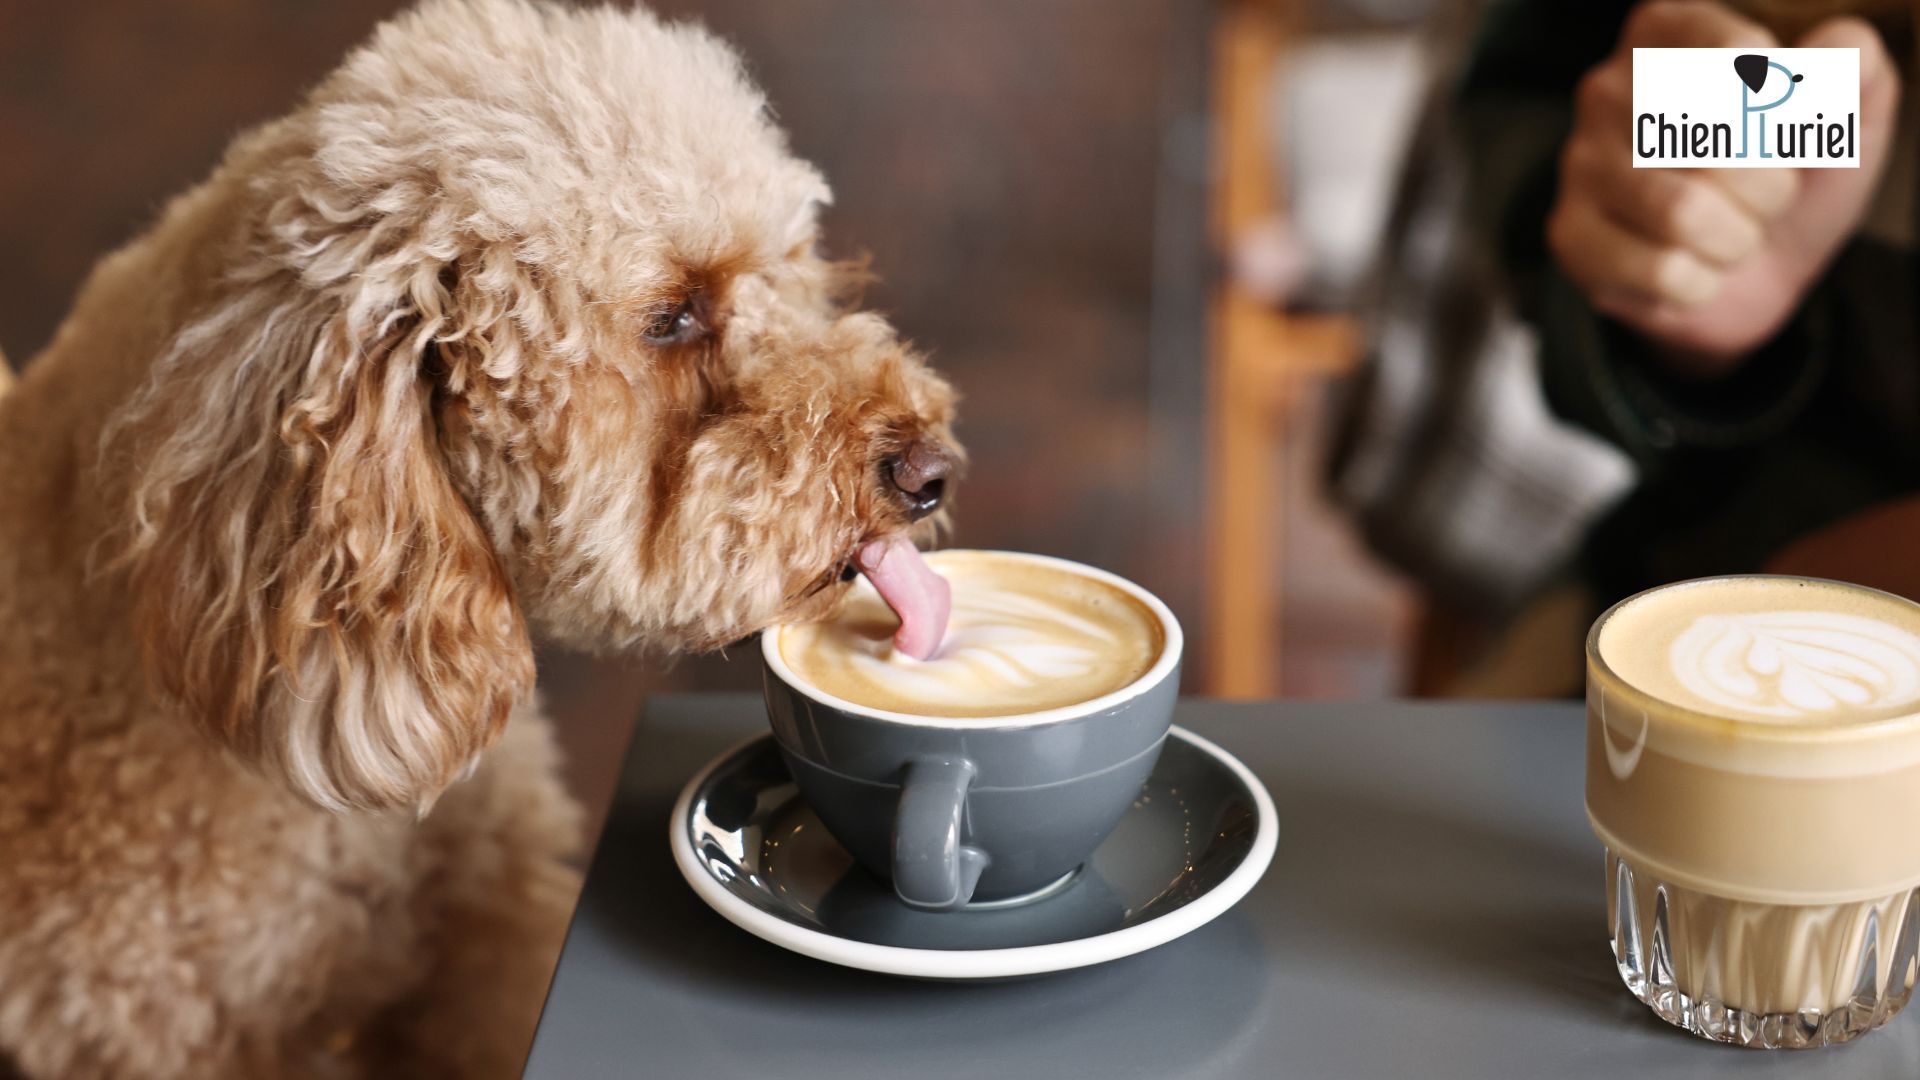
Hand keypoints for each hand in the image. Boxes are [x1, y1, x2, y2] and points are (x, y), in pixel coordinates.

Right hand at [1546, 1, 1899, 375]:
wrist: (1754, 271)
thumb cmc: (1789, 179)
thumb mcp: (1842, 122)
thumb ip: (1853, 73)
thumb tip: (1841, 44)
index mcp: (1670, 31)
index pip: (1741, 55)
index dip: (1788, 115)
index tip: (1792, 138)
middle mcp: (1610, 87)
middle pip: (1715, 137)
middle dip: (1770, 188)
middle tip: (1765, 198)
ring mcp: (1580, 162)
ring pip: (1684, 211)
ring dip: (1737, 241)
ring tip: (1731, 236)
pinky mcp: (1569, 234)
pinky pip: (1659, 268)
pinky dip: (1700, 284)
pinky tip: (1691, 268)